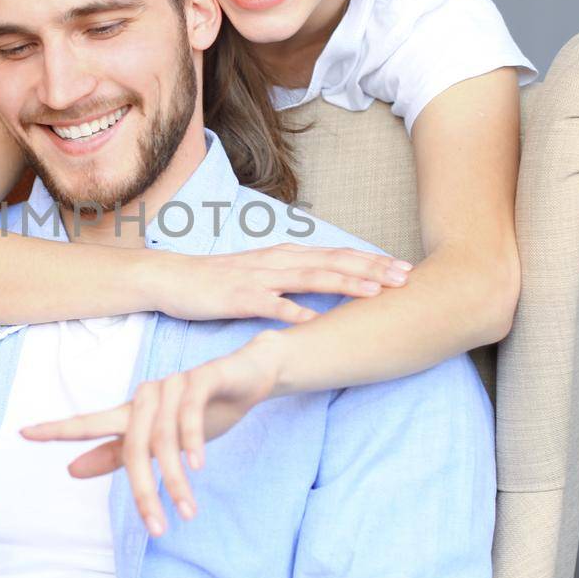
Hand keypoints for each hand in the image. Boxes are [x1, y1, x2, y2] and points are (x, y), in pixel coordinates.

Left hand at [20, 332, 285, 535]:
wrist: (249, 376)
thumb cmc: (201, 410)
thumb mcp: (161, 440)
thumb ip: (116, 455)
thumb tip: (69, 470)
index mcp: (132, 413)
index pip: (89, 422)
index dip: (58, 429)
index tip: (24, 433)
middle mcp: (146, 397)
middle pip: (132, 447)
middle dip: (143, 490)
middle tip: (156, 527)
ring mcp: (172, 385)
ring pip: (163, 438)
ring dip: (176, 478)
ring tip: (188, 511)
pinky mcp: (200, 378)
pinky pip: (189, 413)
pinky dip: (192, 440)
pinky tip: (198, 464)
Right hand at [150, 243, 409, 323]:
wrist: (172, 278)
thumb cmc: (219, 281)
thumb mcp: (263, 275)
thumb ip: (294, 279)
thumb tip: (329, 288)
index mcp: (286, 255)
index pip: (337, 254)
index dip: (372, 260)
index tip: (404, 268)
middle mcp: (278, 261)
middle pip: (333, 262)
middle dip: (371, 268)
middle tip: (406, 276)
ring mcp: (259, 278)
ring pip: (310, 278)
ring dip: (345, 283)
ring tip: (375, 292)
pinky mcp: (239, 297)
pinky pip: (272, 306)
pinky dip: (296, 313)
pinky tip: (317, 322)